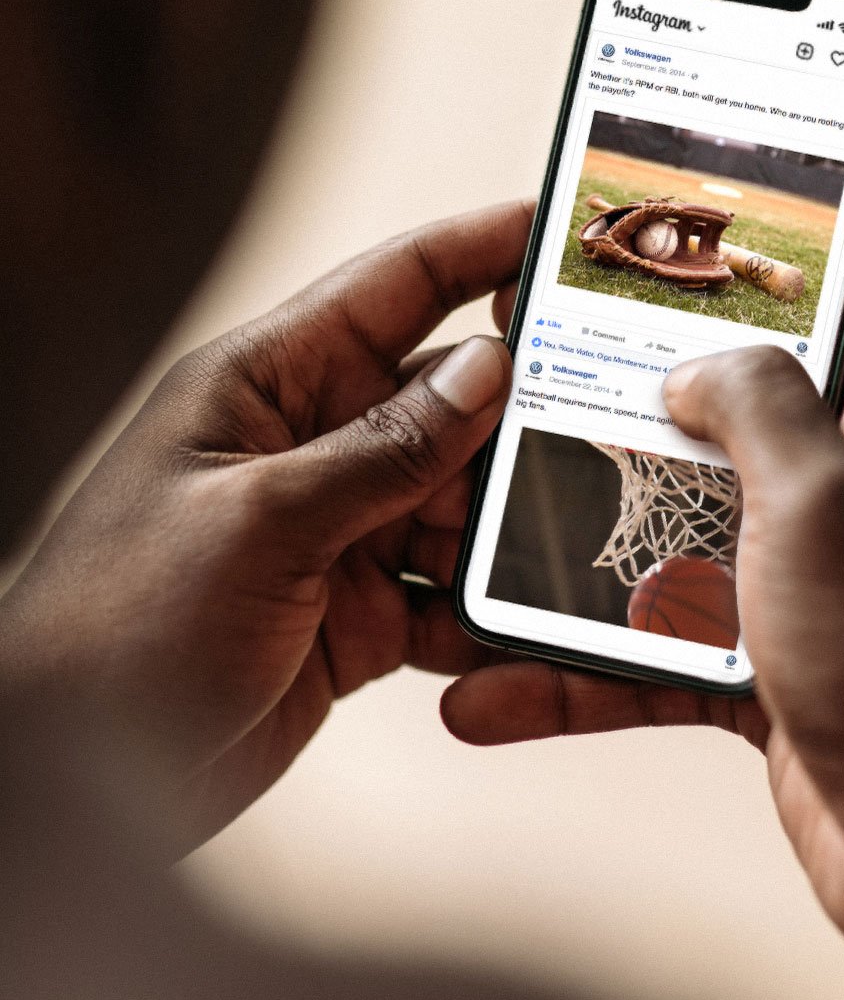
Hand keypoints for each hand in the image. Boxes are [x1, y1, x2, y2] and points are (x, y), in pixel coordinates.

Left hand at [0, 201, 531, 846]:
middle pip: (444, 401)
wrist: (71, 772)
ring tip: (577, 531)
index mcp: (264, 385)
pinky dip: (485, 609)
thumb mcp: (257, 523)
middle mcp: (307, 446)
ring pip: (459, 501)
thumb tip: (487, 370)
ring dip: (510, 522)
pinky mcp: (353, 614)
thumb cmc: (117, 627)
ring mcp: (334, 532)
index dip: (479, 248)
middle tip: (616, 409)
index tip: (563, 228)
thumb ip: (381, 451)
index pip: (392, 288)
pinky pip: (446, 592)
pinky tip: (525, 622)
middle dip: (522, 410)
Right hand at [447, 228, 843, 999]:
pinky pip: (668, 643)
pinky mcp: (781, 667)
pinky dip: (590, 663)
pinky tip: (495, 690)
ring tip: (490, 524)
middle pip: (762, 402)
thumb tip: (694, 367)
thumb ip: (757, 401)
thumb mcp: (827, 498)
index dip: (825, 232)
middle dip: (656, 388)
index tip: (721, 213)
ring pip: (692, 527)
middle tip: (557, 357)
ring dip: (595, 537)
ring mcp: (827, 583)